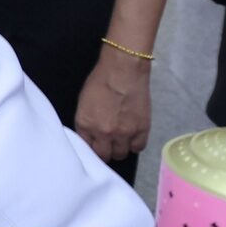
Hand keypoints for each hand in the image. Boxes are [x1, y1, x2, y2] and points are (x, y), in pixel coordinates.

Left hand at [74, 45, 151, 161]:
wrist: (123, 70)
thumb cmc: (100, 81)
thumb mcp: (83, 103)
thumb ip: (87, 122)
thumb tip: (90, 134)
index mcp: (85, 125)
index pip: (87, 148)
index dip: (92, 147)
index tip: (95, 145)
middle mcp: (104, 133)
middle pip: (105, 155)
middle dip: (105, 151)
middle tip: (108, 145)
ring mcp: (124, 133)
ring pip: (121, 154)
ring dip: (120, 148)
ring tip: (120, 140)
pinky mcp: (142, 130)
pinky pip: (139, 148)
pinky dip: (135, 144)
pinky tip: (132, 137)